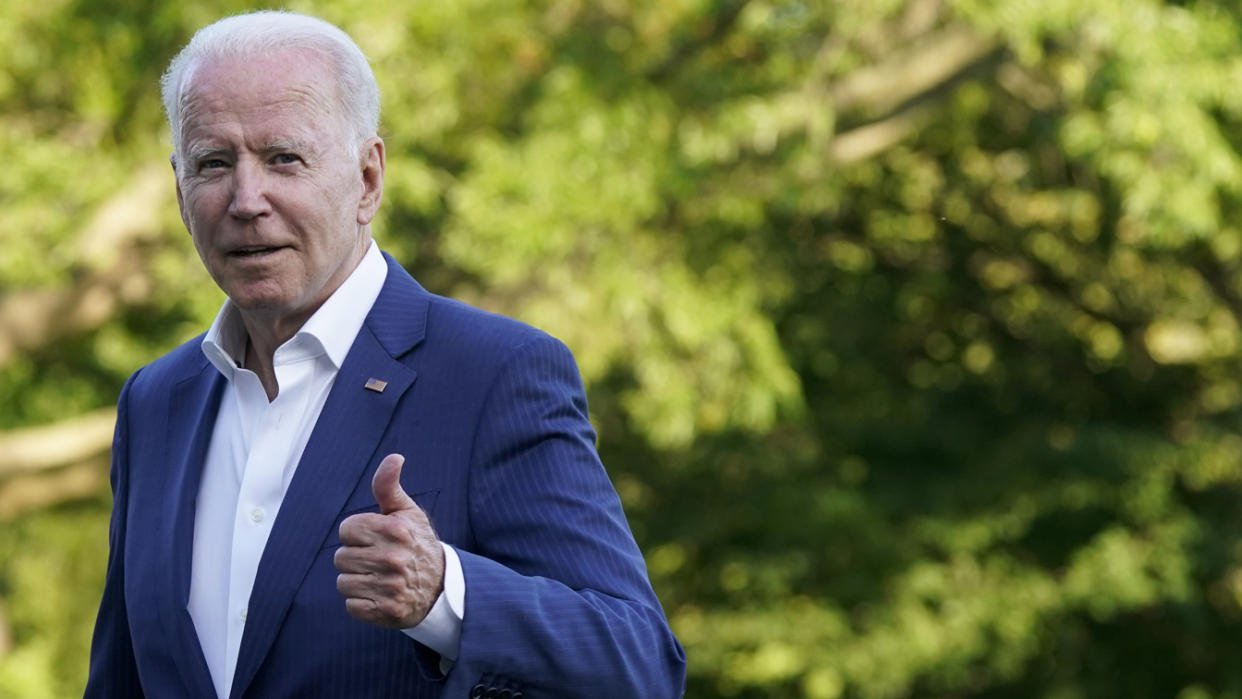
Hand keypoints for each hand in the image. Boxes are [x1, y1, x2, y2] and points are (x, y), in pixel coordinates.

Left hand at [334, 453, 444, 627]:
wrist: (442, 587)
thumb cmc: (417, 544)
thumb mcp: (407, 513)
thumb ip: (389, 486)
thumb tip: (394, 457)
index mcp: (395, 530)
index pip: (346, 529)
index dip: (357, 534)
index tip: (374, 539)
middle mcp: (393, 558)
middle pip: (340, 557)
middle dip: (355, 558)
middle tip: (377, 560)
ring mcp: (390, 587)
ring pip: (343, 582)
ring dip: (357, 581)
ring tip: (378, 578)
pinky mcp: (386, 611)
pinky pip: (351, 605)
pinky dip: (362, 603)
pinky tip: (379, 596)